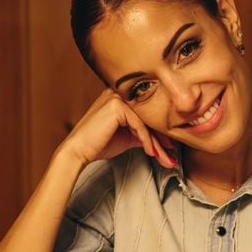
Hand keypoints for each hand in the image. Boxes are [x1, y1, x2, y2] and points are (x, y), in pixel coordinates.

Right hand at [58, 89, 175, 169]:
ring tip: (165, 158)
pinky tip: (150, 152)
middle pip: (149, 117)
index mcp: (122, 97)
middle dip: (162, 139)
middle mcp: (120, 93)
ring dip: (157, 143)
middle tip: (173, 155)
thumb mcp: (127, 136)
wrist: (78, 151)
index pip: (147, 114)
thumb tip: (164, 139)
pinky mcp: (116, 105)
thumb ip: (143, 132)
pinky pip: (139, 125)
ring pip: (146, 121)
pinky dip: (147, 140)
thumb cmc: (99, 144)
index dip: (160, 132)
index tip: (171, 148)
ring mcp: (117, 97)